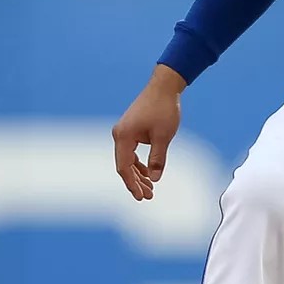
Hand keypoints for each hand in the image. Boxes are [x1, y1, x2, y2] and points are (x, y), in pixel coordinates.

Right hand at [113, 65, 185, 200]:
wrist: (164, 86)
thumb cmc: (164, 109)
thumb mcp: (163, 137)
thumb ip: (158, 159)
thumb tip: (155, 179)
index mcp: (123, 137)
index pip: (124, 167)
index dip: (132, 184)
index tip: (141, 197)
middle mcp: (119, 135)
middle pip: (124, 166)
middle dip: (136, 182)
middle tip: (148, 197)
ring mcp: (124, 132)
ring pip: (128, 160)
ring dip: (138, 174)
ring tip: (150, 188)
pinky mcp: (130, 130)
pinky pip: (131, 152)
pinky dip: (139, 163)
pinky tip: (148, 172)